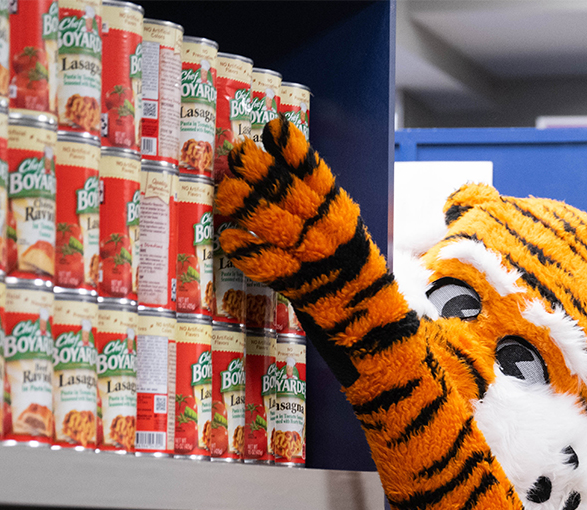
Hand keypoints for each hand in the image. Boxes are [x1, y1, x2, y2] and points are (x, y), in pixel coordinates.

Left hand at [216, 117, 362, 288]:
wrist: (360, 302)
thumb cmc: (341, 252)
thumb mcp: (337, 216)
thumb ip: (310, 192)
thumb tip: (272, 159)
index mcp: (335, 206)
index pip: (314, 172)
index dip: (293, 149)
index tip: (272, 129)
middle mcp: (322, 226)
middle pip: (288, 193)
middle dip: (259, 171)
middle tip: (236, 155)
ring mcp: (307, 253)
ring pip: (273, 223)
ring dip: (246, 205)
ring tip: (226, 192)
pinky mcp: (293, 280)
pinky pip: (265, 262)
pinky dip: (244, 249)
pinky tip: (228, 236)